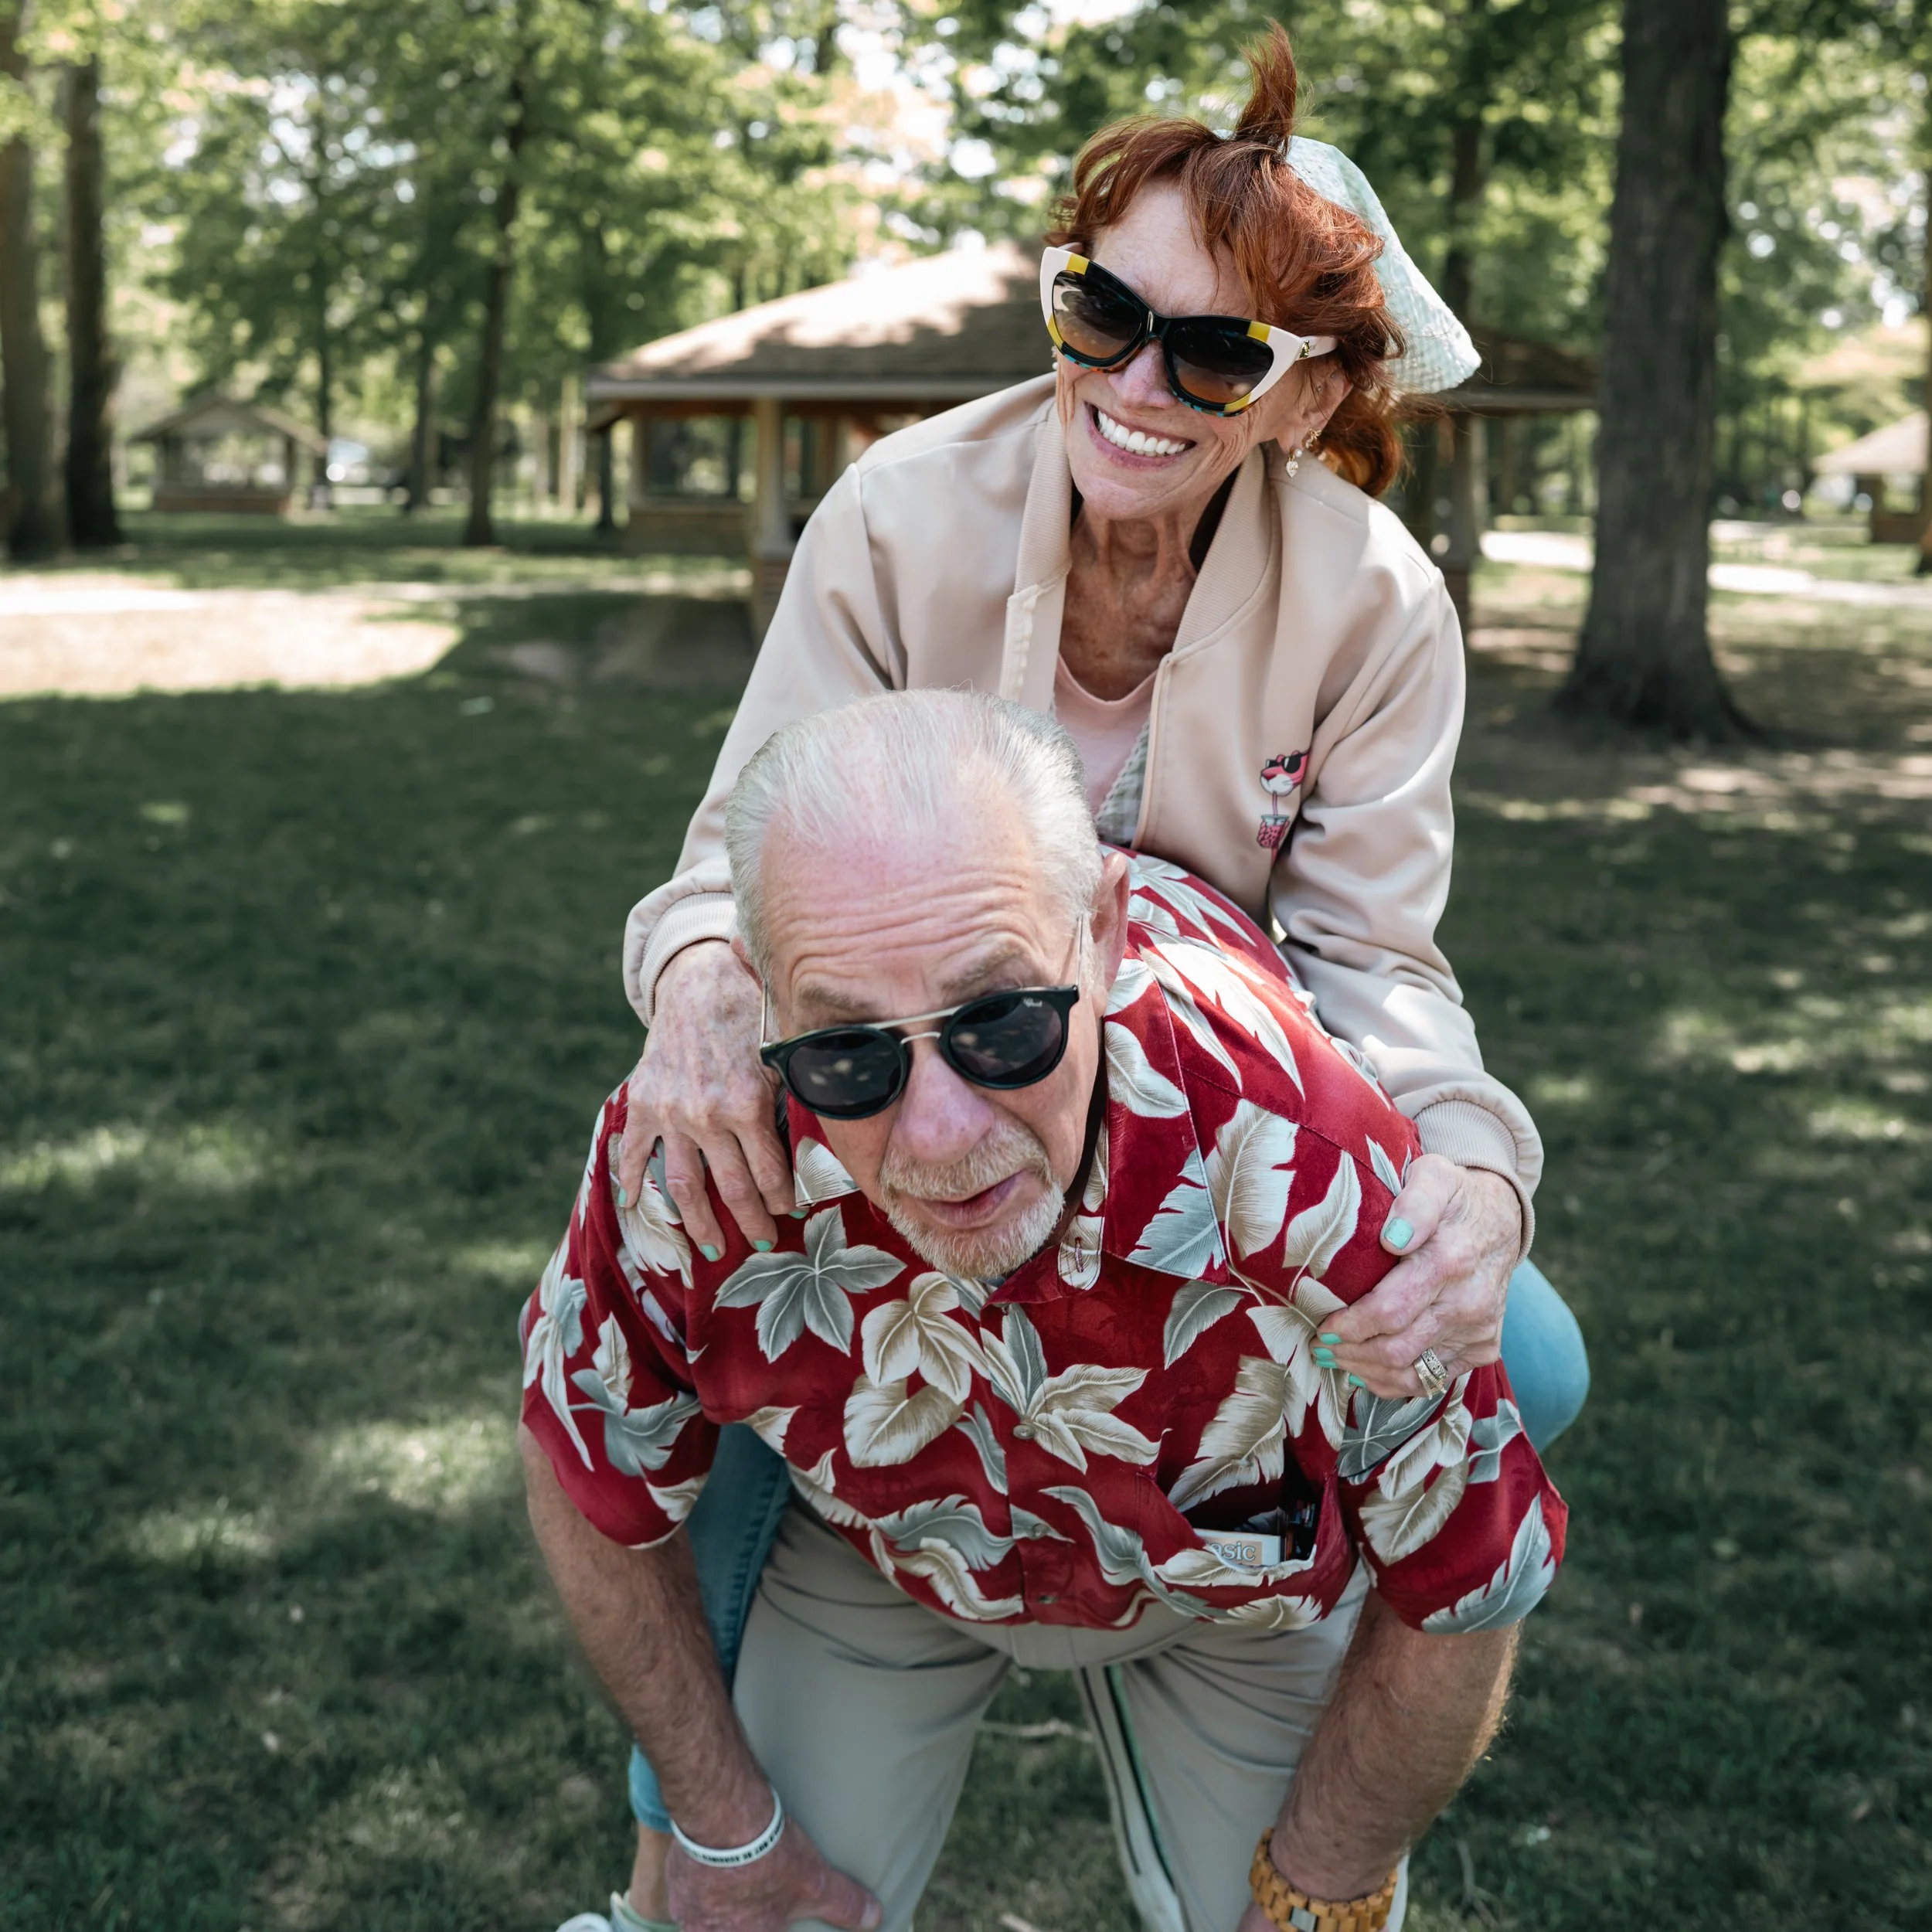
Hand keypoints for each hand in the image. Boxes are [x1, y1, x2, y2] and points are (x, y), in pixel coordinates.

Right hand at [615, 940, 794, 1255]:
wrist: (699, 981)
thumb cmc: (752, 1014)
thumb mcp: (786, 1054)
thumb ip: (800, 1097)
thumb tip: (833, 1139)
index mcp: (748, 1104)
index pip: (770, 1173)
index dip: (783, 1201)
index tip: (792, 1216)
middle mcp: (707, 1116)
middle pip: (731, 1190)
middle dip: (750, 1223)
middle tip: (763, 1245)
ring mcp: (671, 1114)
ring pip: (683, 1186)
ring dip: (698, 1223)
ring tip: (710, 1248)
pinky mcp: (644, 1104)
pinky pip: (633, 1153)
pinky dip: (630, 1183)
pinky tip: (633, 1207)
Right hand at [666, 1817, 881, 1931]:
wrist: (722, 1817)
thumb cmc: (770, 1858)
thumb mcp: (816, 1883)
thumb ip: (844, 1906)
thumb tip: (876, 1918)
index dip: (762, 1922)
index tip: (766, 1913)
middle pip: (725, 1929)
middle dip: (740, 1917)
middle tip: (752, 1892)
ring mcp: (687, 1914)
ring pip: (703, 1917)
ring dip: (717, 1903)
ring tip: (736, 1877)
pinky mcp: (673, 1884)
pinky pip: (685, 1891)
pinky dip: (700, 1880)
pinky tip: (716, 1859)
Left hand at [1319, 1156, 1522, 1398]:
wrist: (1501, 1219)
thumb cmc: (1453, 1197)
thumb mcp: (1434, 1177)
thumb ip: (1414, 1203)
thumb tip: (1391, 1238)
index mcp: (1450, 1261)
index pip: (1389, 1310)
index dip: (1349, 1326)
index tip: (1322, 1327)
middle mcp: (1468, 1302)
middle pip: (1396, 1348)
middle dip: (1350, 1352)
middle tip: (1321, 1346)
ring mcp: (1478, 1330)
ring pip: (1412, 1372)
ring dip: (1367, 1370)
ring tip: (1338, 1359)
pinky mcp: (1483, 1347)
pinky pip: (1433, 1381)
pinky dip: (1396, 1383)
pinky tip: (1369, 1370)